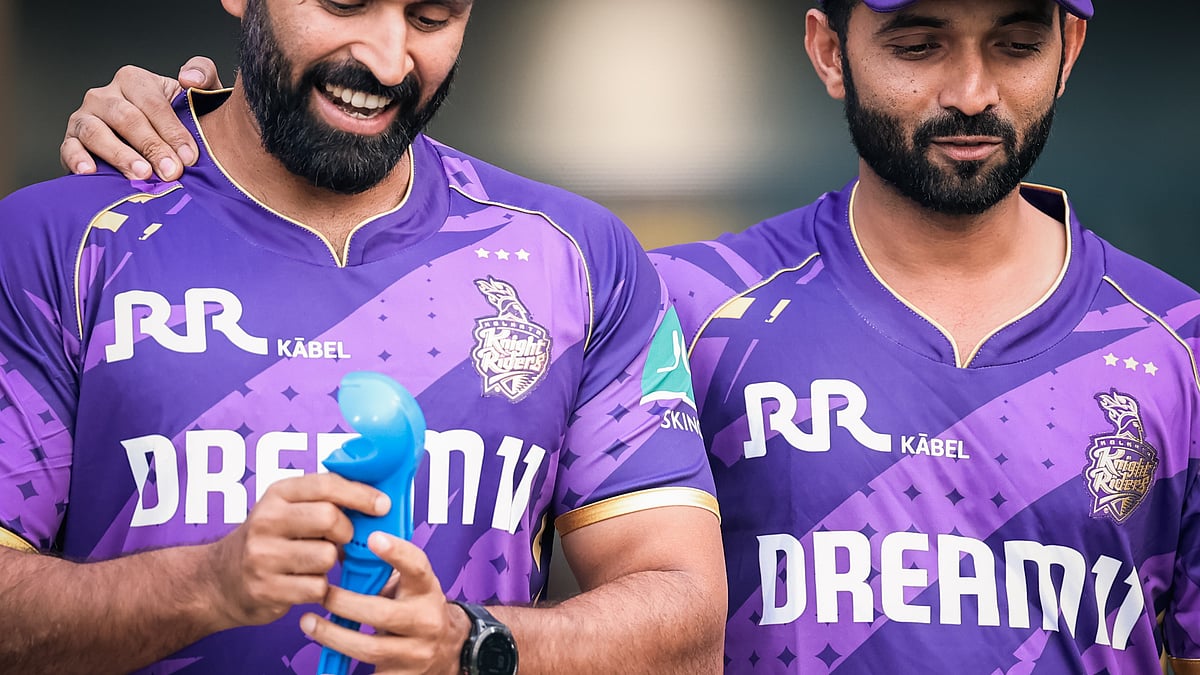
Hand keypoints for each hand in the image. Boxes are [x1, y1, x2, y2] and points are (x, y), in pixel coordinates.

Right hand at [61, 56, 222, 181]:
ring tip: (141, 174)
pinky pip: (69, 148)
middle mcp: (105, 95)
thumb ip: (203, 75)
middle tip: (171, 172)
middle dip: (152, 147)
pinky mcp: (71, 140)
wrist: (160, 145)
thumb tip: (189, 79)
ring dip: (120, 155)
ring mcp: (84, 117)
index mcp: (134, 80)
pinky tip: (91, 172)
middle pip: (126, 118)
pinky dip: (78, 159)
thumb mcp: (196, 95)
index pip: (153, 104)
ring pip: (97, 132)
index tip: (190, 157)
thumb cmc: (181, 120)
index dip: (173, 131)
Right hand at [206, 473, 390, 627]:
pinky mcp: (265, 588)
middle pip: (330, 518)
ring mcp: (262, 555)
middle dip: (346, 532)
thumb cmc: (270, 541)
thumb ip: (325, 501)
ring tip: (316, 563)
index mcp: (277, 494)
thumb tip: (378, 502)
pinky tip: (305, 583)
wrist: (219, 581)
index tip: (383, 505)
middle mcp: (266, 520)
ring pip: (326, 556)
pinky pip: (316, 588)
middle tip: (340, 541)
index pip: (326, 484)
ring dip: (330, 563)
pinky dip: (320, 588)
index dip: (361, 494)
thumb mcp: (288, 509)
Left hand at [301, 532, 468, 674]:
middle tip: (321, 594)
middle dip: (346, 604)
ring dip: (334, 636)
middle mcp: (426, 621)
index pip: (417, 567)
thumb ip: (380, 570)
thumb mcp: (408, 585)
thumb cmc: (416, 608)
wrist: (447, 649)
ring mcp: (416, 652)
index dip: (397, 552)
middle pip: (383, 614)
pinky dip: (343, 672)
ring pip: (370, 648)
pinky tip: (326, 663)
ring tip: (309, 624)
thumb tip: (339, 547)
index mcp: (426, 590)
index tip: (374, 539)